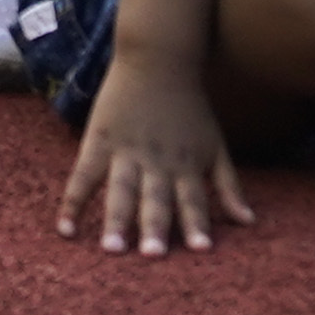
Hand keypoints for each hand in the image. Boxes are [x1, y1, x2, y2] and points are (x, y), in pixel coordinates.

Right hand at [61, 62, 254, 254]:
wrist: (157, 59)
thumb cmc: (190, 106)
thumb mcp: (216, 143)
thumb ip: (229, 184)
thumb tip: (248, 222)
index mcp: (186, 163)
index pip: (194, 200)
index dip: (198, 224)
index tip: (201, 250)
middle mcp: (157, 161)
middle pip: (156, 198)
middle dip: (155, 227)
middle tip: (152, 255)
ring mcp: (125, 151)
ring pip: (121, 190)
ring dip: (116, 219)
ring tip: (112, 249)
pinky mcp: (99, 140)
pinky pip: (83, 176)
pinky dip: (73, 202)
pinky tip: (66, 229)